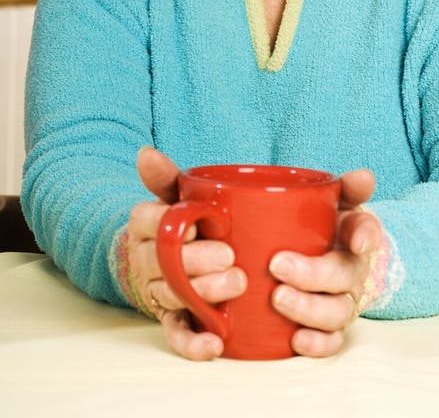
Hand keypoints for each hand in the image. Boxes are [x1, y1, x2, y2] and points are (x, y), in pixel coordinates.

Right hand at [127, 147, 246, 359]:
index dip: (169, 225)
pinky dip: (192, 343)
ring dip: (204, 295)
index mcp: (144, 226)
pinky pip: (175, 334)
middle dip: (196, 262)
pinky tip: (215, 342)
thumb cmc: (178, 223)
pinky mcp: (170, 318)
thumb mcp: (172, 197)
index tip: (197, 222)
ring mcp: (157, 291)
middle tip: (231, 257)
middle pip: (164, 263)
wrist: (162, 257)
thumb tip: (145, 153)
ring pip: (173, 296)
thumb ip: (165, 177)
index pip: (148, 222)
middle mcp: (146, 261)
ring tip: (237, 287)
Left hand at [268, 168, 381, 357]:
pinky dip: (316, 344)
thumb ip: (346, 187)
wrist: (325, 255)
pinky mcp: (328, 327)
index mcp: (354, 234)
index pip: (367, 230)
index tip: (358, 241)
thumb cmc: (322, 225)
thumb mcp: (334, 201)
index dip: (365, 236)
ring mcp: (342, 301)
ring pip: (336, 313)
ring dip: (308, 309)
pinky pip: (331, 342)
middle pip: (343, 277)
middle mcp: (353, 271)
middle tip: (278, 264)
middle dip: (313, 274)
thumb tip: (365, 176)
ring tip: (277, 297)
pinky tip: (295, 339)